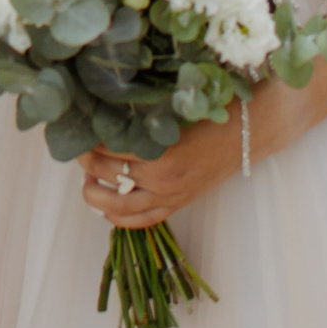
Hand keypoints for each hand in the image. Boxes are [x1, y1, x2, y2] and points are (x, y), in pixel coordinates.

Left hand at [77, 90, 298, 228]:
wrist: (252, 131)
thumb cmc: (214, 110)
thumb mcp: (176, 106)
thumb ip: (144, 112)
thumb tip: (104, 105)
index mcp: (160, 152)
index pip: (107, 148)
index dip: (86, 137)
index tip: (75, 125)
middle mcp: (162, 180)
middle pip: (107, 175)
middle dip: (85, 161)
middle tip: (76, 147)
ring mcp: (170, 196)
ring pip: (117, 208)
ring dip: (94, 196)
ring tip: (86, 180)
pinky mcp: (179, 204)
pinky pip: (142, 221)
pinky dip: (119, 218)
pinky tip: (106, 207)